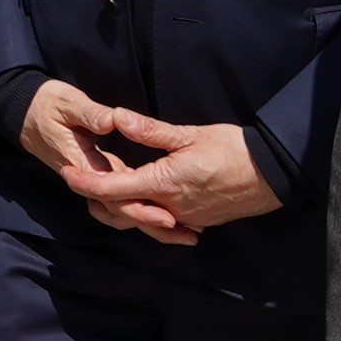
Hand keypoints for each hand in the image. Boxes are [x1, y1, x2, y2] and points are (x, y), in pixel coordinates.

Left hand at [52, 103, 278, 244]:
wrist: (275, 174)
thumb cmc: (235, 149)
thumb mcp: (191, 134)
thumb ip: (150, 131)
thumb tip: (116, 117)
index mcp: (164, 184)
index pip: (112, 188)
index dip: (85, 182)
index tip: (66, 173)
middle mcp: (170, 208)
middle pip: (122, 210)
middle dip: (97, 198)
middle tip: (80, 180)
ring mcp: (185, 219)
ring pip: (142, 220)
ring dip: (121, 208)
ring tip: (105, 190)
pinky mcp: (198, 222)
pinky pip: (164, 223)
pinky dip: (148, 213)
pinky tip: (143, 200)